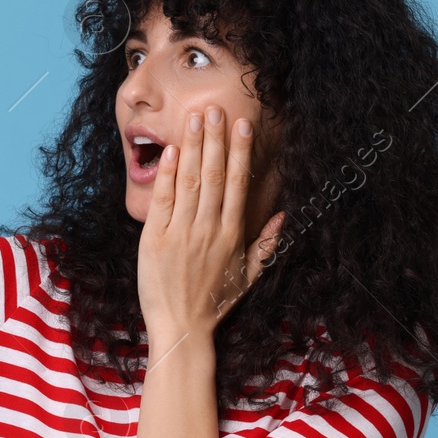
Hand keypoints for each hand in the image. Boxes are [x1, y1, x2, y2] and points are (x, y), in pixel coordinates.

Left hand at [136, 105, 283, 348]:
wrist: (182, 329)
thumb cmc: (214, 303)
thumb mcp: (249, 277)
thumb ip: (266, 245)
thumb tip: (282, 216)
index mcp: (232, 235)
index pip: (237, 184)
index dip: (239, 152)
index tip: (242, 126)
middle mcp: (208, 230)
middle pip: (213, 175)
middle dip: (215, 139)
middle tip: (216, 109)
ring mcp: (181, 234)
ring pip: (188, 182)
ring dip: (191, 148)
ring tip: (194, 120)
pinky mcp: (155, 240)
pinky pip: (162, 201)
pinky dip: (165, 175)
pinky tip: (169, 152)